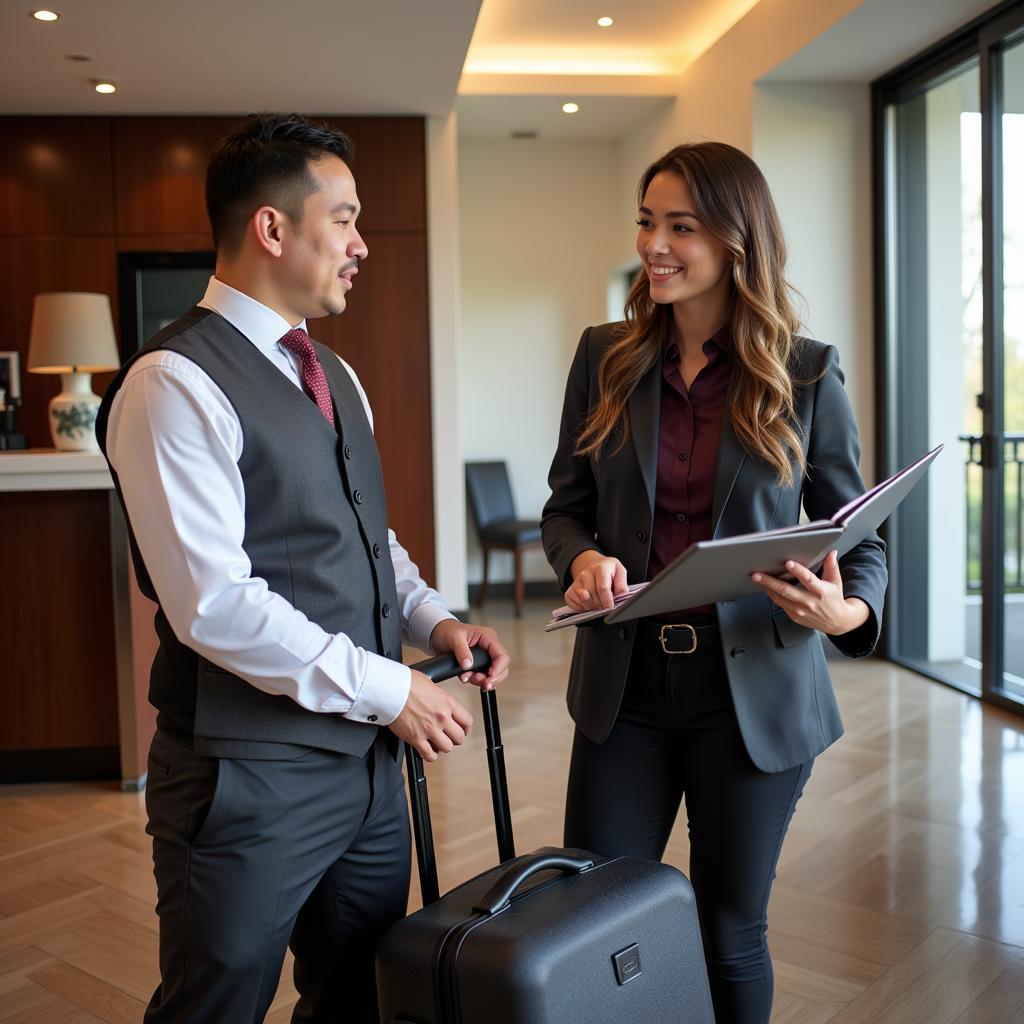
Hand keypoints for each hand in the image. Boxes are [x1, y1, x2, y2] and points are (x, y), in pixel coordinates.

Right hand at [388, 669, 473, 762]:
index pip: (467, 722)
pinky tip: (427, 749)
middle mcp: (441, 717)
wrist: (391, 689)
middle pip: (459, 737)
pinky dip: (429, 754)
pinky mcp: (416, 738)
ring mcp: (429, 729)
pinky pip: (429, 755)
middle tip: (449, 736)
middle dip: (455, 738)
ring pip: (447, 748)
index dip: (465, 728)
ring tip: (436, 741)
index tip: (462, 729)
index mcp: (447, 703)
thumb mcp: (430, 684)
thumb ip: (439, 697)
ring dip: (442, 746)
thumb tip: (439, 700)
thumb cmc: (406, 683)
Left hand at [429, 619, 509, 689]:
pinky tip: (465, 678)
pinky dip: (475, 681)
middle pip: (502, 668)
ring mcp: (484, 657)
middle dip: (493, 678)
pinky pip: (482, 677)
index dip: (498, 669)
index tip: (489, 678)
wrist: (438, 635)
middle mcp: (489, 648)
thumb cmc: (448, 631)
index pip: (502, 656)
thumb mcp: (454, 638)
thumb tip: (468, 665)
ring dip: (482, 681)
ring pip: (493, 675)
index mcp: (488, 637)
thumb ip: (462, 651)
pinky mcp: (478, 665)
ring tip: (469, 678)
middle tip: (483, 684)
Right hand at [565, 550, 627, 610]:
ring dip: (591, 606)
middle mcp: (586, 573)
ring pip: (582, 599)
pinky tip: (588, 604)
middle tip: (605, 605)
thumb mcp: (619, 571)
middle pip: (592, 595)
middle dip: (600, 604)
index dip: (607, 600)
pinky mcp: (570, 589)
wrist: (594, 565)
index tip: (610, 607)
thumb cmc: (608, 570)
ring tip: (598, 604)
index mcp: (600, 568)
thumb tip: (621, 594)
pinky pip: (572, 602)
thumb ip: (622, 583)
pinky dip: (581, 608)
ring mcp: (577, 581)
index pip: (602, 587)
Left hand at [751, 550, 868, 635]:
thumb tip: (831, 552)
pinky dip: (771, 595)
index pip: (808, 579)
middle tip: (756, 574)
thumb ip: (831, 566)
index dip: (798, 571)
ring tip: (756, 578)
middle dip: (769, 581)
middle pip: (786, 590)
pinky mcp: (794, 616)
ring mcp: (800, 611)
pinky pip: (779, 604)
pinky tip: (765, 587)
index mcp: (821, 591)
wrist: (836, 622)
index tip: (788, 563)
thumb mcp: (836, 582)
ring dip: (766, 588)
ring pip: (779, 598)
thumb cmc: (834, 599)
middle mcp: (809, 602)